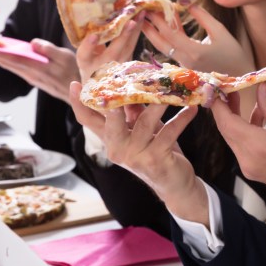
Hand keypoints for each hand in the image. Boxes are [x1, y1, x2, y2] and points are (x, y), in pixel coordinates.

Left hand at [0, 39, 78, 102]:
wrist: (79, 95)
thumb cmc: (75, 73)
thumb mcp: (66, 57)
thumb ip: (48, 49)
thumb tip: (32, 42)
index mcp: (36, 68)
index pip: (11, 58)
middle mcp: (29, 75)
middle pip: (6, 63)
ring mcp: (30, 78)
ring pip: (9, 66)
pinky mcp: (33, 79)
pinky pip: (15, 68)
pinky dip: (6, 60)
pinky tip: (2, 55)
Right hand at [68, 82, 209, 223]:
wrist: (174, 183)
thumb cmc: (157, 150)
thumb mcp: (143, 128)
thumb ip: (134, 110)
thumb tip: (133, 83)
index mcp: (110, 139)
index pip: (88, 121)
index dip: (78, 103)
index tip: (74, 83)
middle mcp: (118, 149)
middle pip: (110, 122)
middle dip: (113, 102)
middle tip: (120, 82)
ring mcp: (135, 156)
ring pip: (146, 122)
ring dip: (160, 103)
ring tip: (171, 87)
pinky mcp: (155, 160)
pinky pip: (169, 133)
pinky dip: (182, 119)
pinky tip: (191, 108)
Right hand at [76, 20, 141, 79]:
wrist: (101, 83)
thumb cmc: (90, 64)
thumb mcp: (85, 56)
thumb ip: (88, 43)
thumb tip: (92, 19)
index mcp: (86, 64)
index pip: (84, 55)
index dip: (88, 46)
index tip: (93, 36)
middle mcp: (102, 67)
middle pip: (113, 53)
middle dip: (122, 37)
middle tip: (131, 22)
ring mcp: (117, 67)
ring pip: (128, 48)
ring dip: (135, 30)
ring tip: (141, 13)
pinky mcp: (128, 63)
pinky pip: (133, 46)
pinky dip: (137, 32)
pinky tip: (142, 18)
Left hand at [142, 5, 253, 74]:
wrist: (238, 78)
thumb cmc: (233, 55)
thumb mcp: (221, 32)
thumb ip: (204, 18)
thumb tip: (189, 5)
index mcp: (194, 52)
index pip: (170, 34)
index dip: (159, 20)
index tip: (152, 6)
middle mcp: (185, 61)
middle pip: (161, 44)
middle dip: (149, 27)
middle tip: (142, 12)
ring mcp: (184, 65)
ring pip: (164, 48)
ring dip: (155, 33)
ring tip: (146, 19)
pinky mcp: (185, 66)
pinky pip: (172, 50)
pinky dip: (167, 37)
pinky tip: (165, 25)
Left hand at [209, 83, 265, 200]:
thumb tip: (260, 88)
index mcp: (257, 145)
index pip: (226, 122)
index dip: (218, 104)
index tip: (217, 88)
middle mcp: (247, 159)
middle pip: (226, 131)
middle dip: (224, 109)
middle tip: (229, 90)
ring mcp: (249, 167)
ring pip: (233, 139)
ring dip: (235, 120)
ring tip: (242, 100)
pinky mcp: (253, 171)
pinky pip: (242, 147)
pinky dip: (244, 131)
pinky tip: (257, 119)